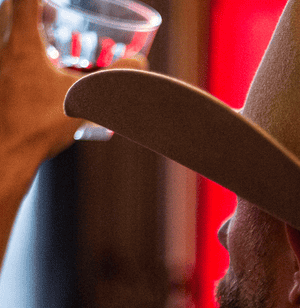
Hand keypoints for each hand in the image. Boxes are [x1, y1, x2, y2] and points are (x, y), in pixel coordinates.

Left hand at [0, 0, 147, 161]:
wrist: (6, 155)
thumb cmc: (41, 126)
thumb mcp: (85, 99)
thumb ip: (114, 78)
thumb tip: (140, 61)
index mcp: (20, 44)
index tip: (58, 5)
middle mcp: (0, 48)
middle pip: (7, 8)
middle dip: (30, 8)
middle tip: (50, 17)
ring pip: (3, 32)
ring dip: (20, 30)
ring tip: (42, 44)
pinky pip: (3, 59)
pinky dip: (16, 56)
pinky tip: (32, 76)